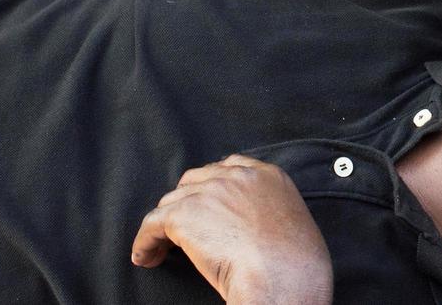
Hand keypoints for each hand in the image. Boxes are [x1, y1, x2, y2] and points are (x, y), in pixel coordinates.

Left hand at [131, 155, 332, 304]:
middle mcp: (238, 176)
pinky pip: (153, 224)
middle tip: (182, 228)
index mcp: (269, 175)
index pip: (230, 166)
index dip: (212, 184)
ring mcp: (210, 192)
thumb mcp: (293, 222)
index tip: (204, 202)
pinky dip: (146, 242)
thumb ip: (270, 211)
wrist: (283, 275)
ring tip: (161, 248)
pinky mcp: (185, 214)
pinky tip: (146, 257)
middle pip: (195, 179)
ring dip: (166, 225)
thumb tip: (251, 229)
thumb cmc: (295, 263)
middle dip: (186, 202)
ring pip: (172, 202)